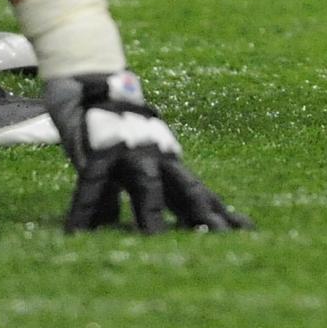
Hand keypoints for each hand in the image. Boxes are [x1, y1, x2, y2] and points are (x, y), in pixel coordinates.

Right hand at [43, 72, 248, 233]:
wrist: (90, 84)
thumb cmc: (111, 130)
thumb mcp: (127, 167)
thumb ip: (132, 195)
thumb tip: (119, 225)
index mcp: (167, 166)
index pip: (200, 194)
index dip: (223, 215)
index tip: (249, 233)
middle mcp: (156, 158)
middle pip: (188, 192)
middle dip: (205, 218)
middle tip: (225, 241)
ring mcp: (131, 151)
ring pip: (147, 186)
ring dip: (150, 216)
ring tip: (154, 243)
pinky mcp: (99, 148)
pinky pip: (91, 183)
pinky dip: (83, 208)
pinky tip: (77, 231)